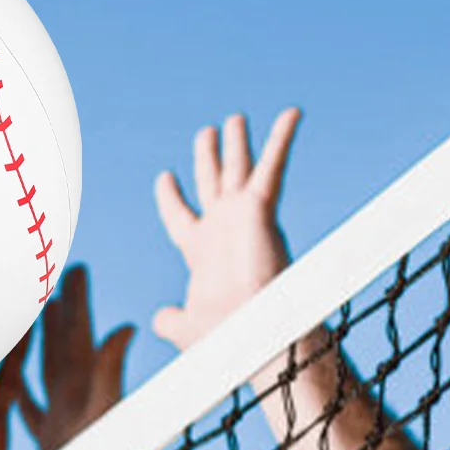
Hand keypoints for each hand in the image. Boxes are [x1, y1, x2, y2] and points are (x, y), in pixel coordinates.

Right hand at [13, 265, 133, 449]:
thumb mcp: (106, 415)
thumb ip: (112, 373)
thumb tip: (127, 328)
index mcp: (86, 384)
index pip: (79, 333)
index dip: (78, 300)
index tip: (75, 267)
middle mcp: (76, 395)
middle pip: (64, 343)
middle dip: (60, 309)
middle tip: (54, 275)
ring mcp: (62, 416)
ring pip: (47, 369)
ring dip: (41, 343)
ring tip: (35, 315)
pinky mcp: (50, 440)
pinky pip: (29, 408)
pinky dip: (20, 391)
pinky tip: (11, 380)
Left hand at [152, 108, 300, 352]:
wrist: (250, 333)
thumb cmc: (221, 337)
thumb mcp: (184, 327)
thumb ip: (169, 320)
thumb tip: (158, 320)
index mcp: (200, 251)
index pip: (180, 216)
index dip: (170, 197)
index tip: (163, 177)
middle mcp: (221, 229)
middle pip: (211, 184)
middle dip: (208, 159)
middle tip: (206, 132)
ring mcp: (241, 218)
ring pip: (238, 169)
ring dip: (238, 143)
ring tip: (234, 119)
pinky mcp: (260, 210)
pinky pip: (272, 166)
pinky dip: (281, 138)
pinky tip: (291, 112)